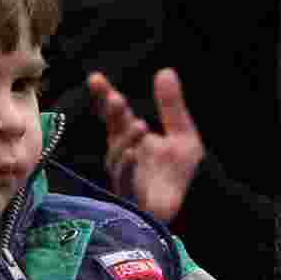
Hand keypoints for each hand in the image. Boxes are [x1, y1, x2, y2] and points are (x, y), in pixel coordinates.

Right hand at [88, 68, 204, 222]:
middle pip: (113, 132)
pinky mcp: (133, 197)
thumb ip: (172, 106)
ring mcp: (126, 176)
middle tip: (117, 99)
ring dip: (126, 140)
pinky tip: (134, 154)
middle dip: (113, 116)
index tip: (95, 78)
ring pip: (118, 157)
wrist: (186, 208)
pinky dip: (128, 167)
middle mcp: (125, 154)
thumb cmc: (177, 174)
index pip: (115, 115)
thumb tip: (165, 71)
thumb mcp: (182, 135)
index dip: (104, 97)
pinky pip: (125, 182)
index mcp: (132, 138)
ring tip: (140, 124)